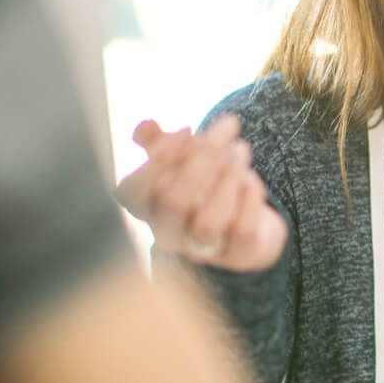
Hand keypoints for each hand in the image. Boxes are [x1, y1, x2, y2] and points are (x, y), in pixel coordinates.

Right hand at [116, 116, 287, 271]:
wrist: (249, 222)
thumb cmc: (205, 185)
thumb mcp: (181, 159)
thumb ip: (159, 141)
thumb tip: (145, 127)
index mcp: (146, 208)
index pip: (132, 191)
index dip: (158, 158)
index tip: (187, 129)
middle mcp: (168, 233)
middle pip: (172, 202)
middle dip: (202, 158)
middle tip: (228, 127)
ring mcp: (202, 249)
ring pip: (208, 224)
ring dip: (227, 179)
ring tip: (241, 150)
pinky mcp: (237, 255)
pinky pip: (242, 232)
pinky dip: (249, 200)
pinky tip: (252, 179)